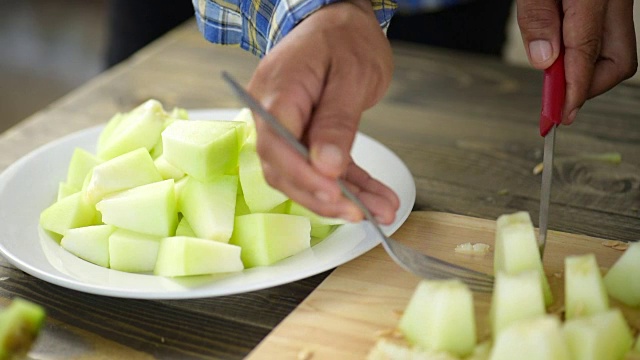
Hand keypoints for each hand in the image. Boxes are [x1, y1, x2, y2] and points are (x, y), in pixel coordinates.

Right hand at [246, 0, 399, 223]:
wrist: (339, 20)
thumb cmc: (344, 37)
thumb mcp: (352, 74)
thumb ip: (337, 121)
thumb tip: (326, 166)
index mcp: (279, 91)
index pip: (277, 145)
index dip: (303, 176)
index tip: (335, 195)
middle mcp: (272, 113)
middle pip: (284, 168)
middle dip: (322, 196)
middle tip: (359, 212)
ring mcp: (286, 126)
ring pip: (304, 175)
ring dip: (342, 197)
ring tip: (380, 210)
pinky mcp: (304, 135)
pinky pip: (323, 166)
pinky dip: (349, 184)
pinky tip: (374, 198)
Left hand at [516, 0, 636, 123]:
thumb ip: (538, 18)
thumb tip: (543, 59)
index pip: (587, 54)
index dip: (571, 91)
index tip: (556, 116)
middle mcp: (616, 1)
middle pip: (618, 62)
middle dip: (587, 88)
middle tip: (556, 101)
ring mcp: (617, 2)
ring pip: (614, 52)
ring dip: (583, 71)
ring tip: (552, 77)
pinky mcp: (610, 3)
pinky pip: (605, 37)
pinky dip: (584, 53)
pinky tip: (560, 56)